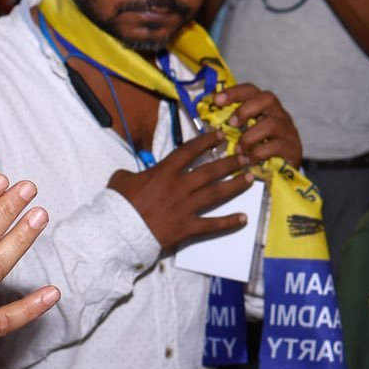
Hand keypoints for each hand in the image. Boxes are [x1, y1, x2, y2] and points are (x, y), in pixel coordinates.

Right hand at [105, 127, 252, 252]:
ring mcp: (185, 208)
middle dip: (230, 162)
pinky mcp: (187, 228)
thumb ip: (133, 173)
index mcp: (164, 172)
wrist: (117, 232)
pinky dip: (228, 222)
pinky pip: (212, 225)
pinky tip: (243, 219)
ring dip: (235, 185)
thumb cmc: (118, 204)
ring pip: (216, 193)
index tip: (220, 136)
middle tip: (245, 157)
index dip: (206, 141)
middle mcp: (180, 186)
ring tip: (251, 179)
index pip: (190, 151)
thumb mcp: (121, 179)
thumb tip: (135, 174)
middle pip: (210, 171)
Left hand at [209, 83, 302, 167]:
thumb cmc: (257, 152)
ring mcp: (288, 131)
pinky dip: (258, 152)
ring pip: (271, 123)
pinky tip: (247, 160)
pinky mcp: (293, 148)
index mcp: (265, 108)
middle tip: (231, 123)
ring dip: (250, 136)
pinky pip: (276, 145)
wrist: (280, 176)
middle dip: (246, 109)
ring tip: (238, 149)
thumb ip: (230, 125)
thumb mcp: (243, 135)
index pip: (251, 90)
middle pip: (267, 98)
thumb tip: (205, 116)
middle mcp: (279, 114)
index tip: (216, 99)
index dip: (234, 92)